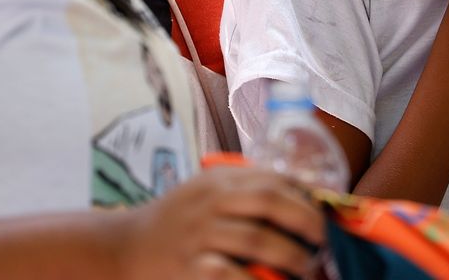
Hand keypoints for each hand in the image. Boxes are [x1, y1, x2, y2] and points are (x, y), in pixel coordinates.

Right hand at [118, 166, 324, 278]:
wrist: (122, 248)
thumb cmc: (175, 221)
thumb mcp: (204, 192)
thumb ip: (243, 189)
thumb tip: (304, 196)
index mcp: (217, 182)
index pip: (271, 179)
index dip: (305, 195)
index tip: (326, 213)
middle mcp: (208, 203)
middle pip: (269, 202)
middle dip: (306, 221)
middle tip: (324, 241)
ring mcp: (198, 236)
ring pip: (257, 240)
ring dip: (291, 255)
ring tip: (306, 267)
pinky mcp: (190, 268)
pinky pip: (231, 273)